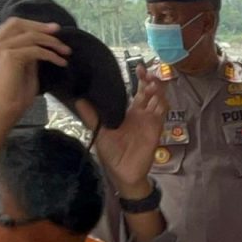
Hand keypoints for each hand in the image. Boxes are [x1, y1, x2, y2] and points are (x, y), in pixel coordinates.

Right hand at [0, 17, 70, 124]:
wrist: (1, 111)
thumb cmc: (10, 97)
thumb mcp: (21, 69)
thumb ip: (27, 55)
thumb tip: (40, 45)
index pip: (12, 26)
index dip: (32, 25)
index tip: (49, 29)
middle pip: (18, 23)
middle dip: (40, 26)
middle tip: (58, 32)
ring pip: (30, 36)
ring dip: (50, 42)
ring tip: (64, 51)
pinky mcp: (9, 56)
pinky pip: (35, 50)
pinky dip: (50, 55)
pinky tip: (59, 61)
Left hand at [82, 72, 168, 195]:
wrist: (122, 173)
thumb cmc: (112, 153)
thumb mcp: (99, 131)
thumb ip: (91, 116)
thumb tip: (78, 99)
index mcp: (130, 112)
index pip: (139, 91)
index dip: (141, 79)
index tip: (139, 68)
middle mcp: (142, 114)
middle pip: (151, 91)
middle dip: (151, 79)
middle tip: (145, 71)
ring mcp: (150, 121)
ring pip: (159, 99)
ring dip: (158, 89)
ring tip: (151, 82)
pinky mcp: (156, 129)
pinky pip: (162, 113)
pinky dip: (161, 103)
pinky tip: (156, 96)